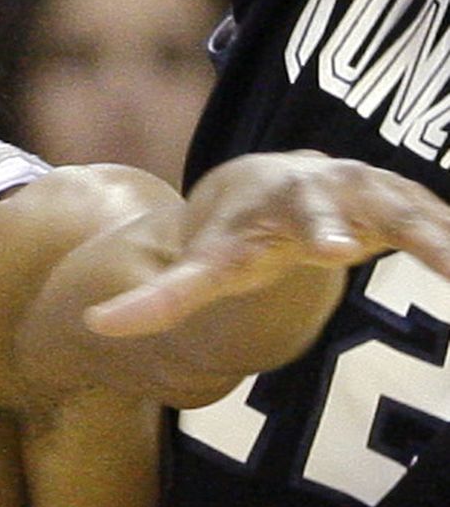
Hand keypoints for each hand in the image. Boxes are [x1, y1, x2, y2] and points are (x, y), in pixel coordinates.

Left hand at [84, 153, 449, 338]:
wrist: (275, 180)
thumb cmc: (240, 232)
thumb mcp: (205, 266)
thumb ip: (159, 299)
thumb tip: (92, 326)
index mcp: (266, 217)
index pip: (275, 231)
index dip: (308, 234)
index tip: (327, 249)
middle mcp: (318, 196)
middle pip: (338, 208)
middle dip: (349, 221)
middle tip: (359, 245)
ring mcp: (366, 193)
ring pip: (405, 209)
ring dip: (437, 234)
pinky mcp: (405, 203)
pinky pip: (439, 222)